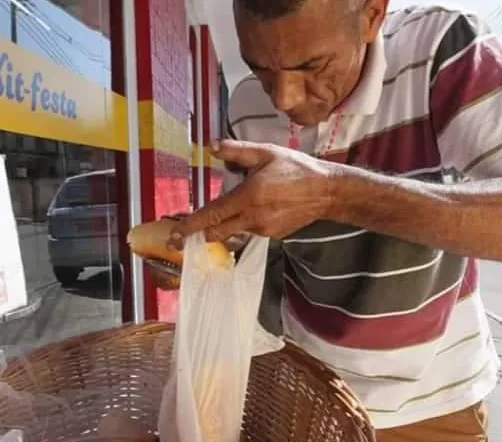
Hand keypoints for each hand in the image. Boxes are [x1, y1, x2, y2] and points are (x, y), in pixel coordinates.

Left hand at [169, 140, 340, 246]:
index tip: (175, 235)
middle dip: (199, 233)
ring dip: (226, 222)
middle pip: (216, 232)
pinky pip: (250, 230)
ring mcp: (263, 229)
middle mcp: (253, 217)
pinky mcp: (272, 236)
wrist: (326, 191)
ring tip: (242, 202)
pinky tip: (261, 206)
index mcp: (248, 196)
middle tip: (182, 233)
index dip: (190, 226)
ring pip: (233, 230)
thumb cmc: (296, 169)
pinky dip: (245, 221)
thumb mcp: (265, 152)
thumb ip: (235, 150)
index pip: (211, 215)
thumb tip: (210, 146)